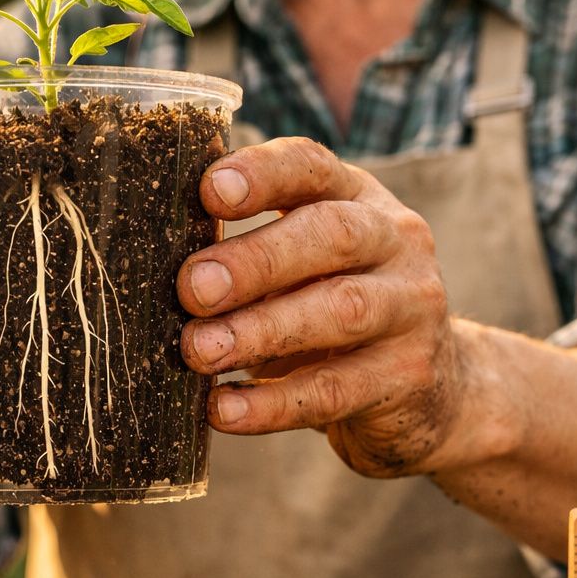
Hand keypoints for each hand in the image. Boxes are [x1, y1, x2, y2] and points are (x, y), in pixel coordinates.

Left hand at [177, 137, 475, 477]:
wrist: (430, 392)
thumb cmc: (327, 314)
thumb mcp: (298, 269)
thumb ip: (243, 255)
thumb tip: (146, 261)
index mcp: (355, 198)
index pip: (312, 167)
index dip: (263, 174)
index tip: (210, 190)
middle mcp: (394, 240)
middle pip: (332, 234)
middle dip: (256, 260)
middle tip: (192, 288)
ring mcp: (412, 307)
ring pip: (340, 311)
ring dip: (261, 331)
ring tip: (198, 352)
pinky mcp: (409, 376)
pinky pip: (335, 390)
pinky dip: (273, 404)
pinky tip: (224, 410)